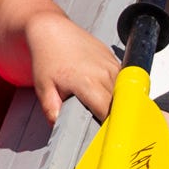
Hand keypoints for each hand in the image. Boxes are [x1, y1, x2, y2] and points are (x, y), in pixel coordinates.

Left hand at [24, 7, 118, 124]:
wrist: (52, 31)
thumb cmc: (47, 57)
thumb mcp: (44, 87)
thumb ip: (52, 110)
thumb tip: (59, 127)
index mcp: (88, 83)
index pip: (109, 113)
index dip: (110, 127)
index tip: (108, 137)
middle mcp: (104, 74)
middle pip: (120, 105)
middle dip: (117, 119)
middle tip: (111, 130)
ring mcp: (112, 66)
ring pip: (125, 93)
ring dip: (120, 105)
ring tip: (113, 115)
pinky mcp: (115, 61)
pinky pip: (124, 82)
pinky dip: (121, 92)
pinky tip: (112, 97)